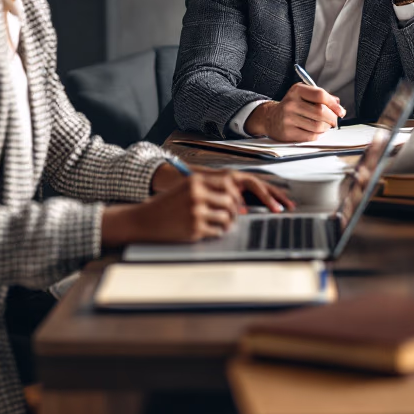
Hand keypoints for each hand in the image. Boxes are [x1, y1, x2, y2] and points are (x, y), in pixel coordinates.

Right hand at [101, 169, 289, 245]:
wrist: (143, 220)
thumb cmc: (167, 205)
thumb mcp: (188, 189)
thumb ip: (211, 189)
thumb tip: (238, 198)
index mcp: (198, 181)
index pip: (233, 186)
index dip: (248, 196)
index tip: (270, 203)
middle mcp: (198, 194)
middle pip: (233, 203)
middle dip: (236, 212)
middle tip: (236, 216)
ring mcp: (196, 212)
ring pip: (228, 219)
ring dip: (227, 224)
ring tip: (215, 224)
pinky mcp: (194, 228)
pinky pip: (218, 231)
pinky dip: (216, 232)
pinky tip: (205, 230)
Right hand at [245, 83, 345, 141]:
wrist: (270, 117)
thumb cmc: (292, 106)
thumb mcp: (304, 95)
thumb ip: (321, 97)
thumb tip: (338, 105)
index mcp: (297, 90)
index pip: (320, 95)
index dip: (334, 104)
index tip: (341, 111)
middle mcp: (291, 103)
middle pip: (321, 112)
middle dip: (332, 118)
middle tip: (334, 121)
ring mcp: (288, 118)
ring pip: (318, 126)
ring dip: (326, 128)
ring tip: (325, 126)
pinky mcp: (287, 132)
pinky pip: (311, 136)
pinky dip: (318, 135)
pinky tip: (316, 132)